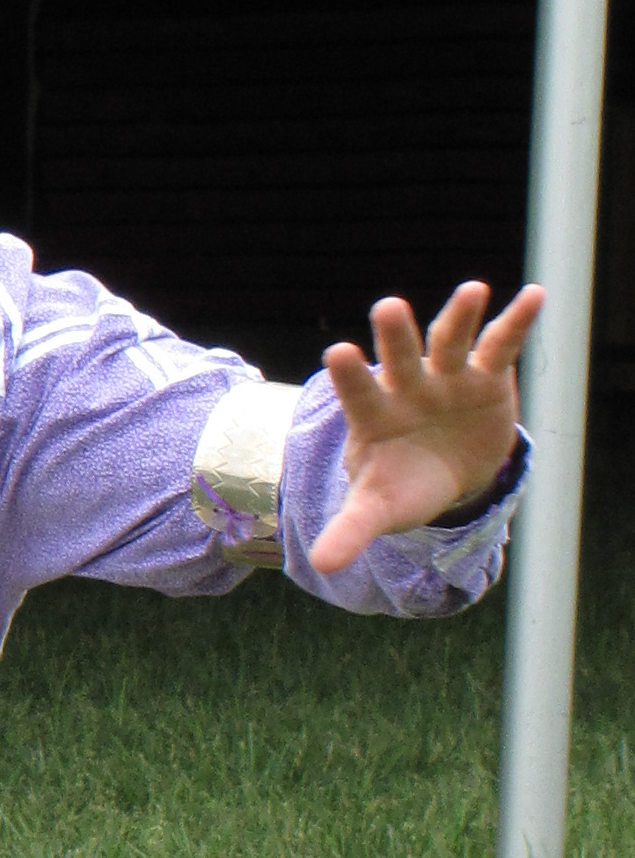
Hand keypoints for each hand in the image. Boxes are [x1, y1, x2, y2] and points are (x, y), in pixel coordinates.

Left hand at [309, 282, 543, 574]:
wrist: (443, 472)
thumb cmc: (402, 484)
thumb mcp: (378, 507)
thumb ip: (352, 529)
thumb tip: (325, 567)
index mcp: (374, 416)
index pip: (357, 392)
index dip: (351, 375)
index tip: (339, 352)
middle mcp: (407, 387)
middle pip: (401, 358)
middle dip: (397, 336)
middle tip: (388, 307)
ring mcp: (446, 377)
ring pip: (449, 341)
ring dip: (458, 316)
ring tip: (472, 289)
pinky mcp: (485, 375)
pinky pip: (500, 344)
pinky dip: (516, 321)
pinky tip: (533, 295)